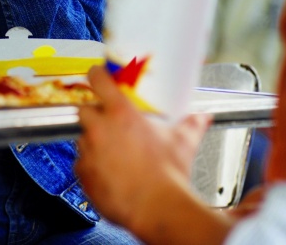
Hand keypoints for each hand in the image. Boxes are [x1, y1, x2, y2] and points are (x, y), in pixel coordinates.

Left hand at [76, 65, 218, 242]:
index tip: (97, 76)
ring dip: (93, 142)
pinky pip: (82, 165)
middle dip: (93, 114)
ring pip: (83, 138)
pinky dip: (91, 167)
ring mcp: (90, 151)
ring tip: (112, 154)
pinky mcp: (84, 174)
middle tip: (108, 124)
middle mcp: (101, 128)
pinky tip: (108, 173)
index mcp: (122, 113)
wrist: (158, 209)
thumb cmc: (169, 175)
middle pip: (84, 109)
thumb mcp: (183, 142)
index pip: (98, 80)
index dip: (97, 75)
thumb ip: (192, 124)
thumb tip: (203, 117)